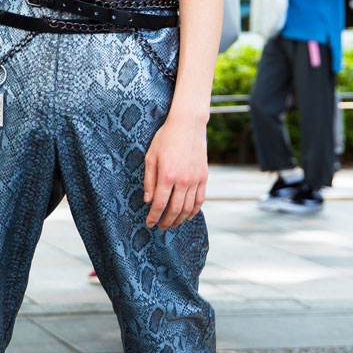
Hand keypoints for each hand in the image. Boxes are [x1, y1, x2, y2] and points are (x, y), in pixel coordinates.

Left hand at [143, 113, 207, 228]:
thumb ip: (149, 180)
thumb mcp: (151, 157)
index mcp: (167, 176)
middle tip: (160, 227)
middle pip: (175, 210)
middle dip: (166, 221)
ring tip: (172, 224)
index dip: (153, 217)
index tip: (149, 223)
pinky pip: (200, 199)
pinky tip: (188, 216)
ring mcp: (195, 179)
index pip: (159, 205)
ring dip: (180, 219)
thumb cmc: (165, 138)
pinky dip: (194, 211)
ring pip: (189, 208)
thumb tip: (148, 201)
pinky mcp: (204, 176)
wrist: (187, 125)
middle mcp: (183, 180)